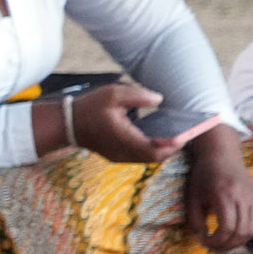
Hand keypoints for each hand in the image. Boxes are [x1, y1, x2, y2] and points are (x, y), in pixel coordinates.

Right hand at [66, 82, 191, 166]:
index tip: (186, 134)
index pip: (156, 150)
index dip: (174, 145)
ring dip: (162, 150)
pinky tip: (156, 138)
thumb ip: (138, 95)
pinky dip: (151, 149)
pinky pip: (139, 157)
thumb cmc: (89, 107)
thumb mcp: (113, 93)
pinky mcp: (116, 155)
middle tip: (185, 134)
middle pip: (155, 158)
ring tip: (174, 136)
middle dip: (172, 148)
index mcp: (124, 139)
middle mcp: (122, 152)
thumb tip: (159, 100)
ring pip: (148, 159)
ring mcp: (118, 156)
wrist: (66, 123)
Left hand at [183, 124, 252, 249]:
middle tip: (211, 247)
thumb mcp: (193, 196)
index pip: (227, 227)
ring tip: (221, 244)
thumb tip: (200, 238)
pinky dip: (243, 234)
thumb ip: (195, 219)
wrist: (222, 155)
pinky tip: (230, 236)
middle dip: (225, 245)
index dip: (215, 241)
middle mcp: (242, 198)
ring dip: (236, 242)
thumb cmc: (203, 175)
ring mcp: (252, 199)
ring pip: (250, 230)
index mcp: (224, 196)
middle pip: (240, 232)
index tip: (203, 242)